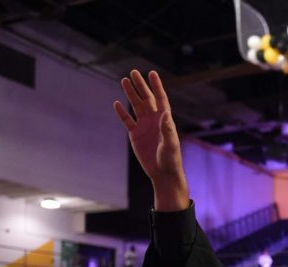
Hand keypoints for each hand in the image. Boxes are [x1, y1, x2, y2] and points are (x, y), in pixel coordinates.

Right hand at [113, 70, 187, 210]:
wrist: (163, 173)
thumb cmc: (171, 159)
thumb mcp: (170, 144)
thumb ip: (168, 129)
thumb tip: (165, 114)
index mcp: (164, 120)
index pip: (160, 99)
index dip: (156, 86)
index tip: (152, 73)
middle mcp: (154, 120)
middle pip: (146, 99)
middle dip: (140, 86)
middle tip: (133, 72)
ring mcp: (144, 126)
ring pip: (136, 106)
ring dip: (130, 94)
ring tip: (124, 80)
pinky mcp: (135, 135)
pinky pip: (127, 121)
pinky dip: (122, 113)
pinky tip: (116, 103)